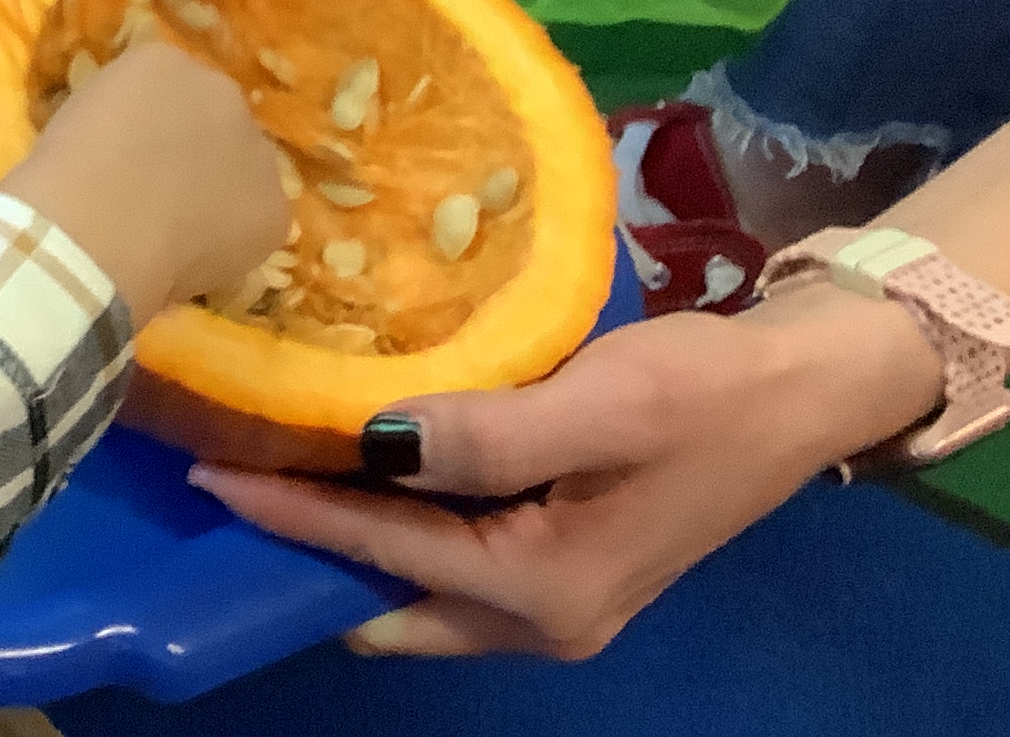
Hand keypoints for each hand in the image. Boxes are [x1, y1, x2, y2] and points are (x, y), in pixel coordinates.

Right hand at [3, 40, 288, 325]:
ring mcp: (254, 147)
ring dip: (221, 189)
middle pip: (214, 119)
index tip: (131, 156)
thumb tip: (136, 145)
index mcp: (160, 61)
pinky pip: (257, 218)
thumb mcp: (80, 118)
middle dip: (195, 150)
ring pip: (242, 168)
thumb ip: (123, 117)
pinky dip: (235, 238)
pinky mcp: (273, 205)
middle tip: (160, 193)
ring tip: (180, 232)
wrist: (91, 228)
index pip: (168, 88)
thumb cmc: (62, 175)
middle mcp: (218, 89)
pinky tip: (198, 256)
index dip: (152, 128)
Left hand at [190, 289, 943, 659]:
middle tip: (222, 474)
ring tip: (269, 461)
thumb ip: (487, 434)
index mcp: (545, 594)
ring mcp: (554, 601)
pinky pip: (449, 557)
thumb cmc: (706, 393)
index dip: (291, 509)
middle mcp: (543, 621)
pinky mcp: (562, 562)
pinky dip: (396, 522)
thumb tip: (373, 442)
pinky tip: (359, 459)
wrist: (802, 388)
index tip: (207, 469)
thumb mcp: (600, 403)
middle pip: (387, 595)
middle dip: (303, 548)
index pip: (383, 550)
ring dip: (345, 534)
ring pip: (414, 583)